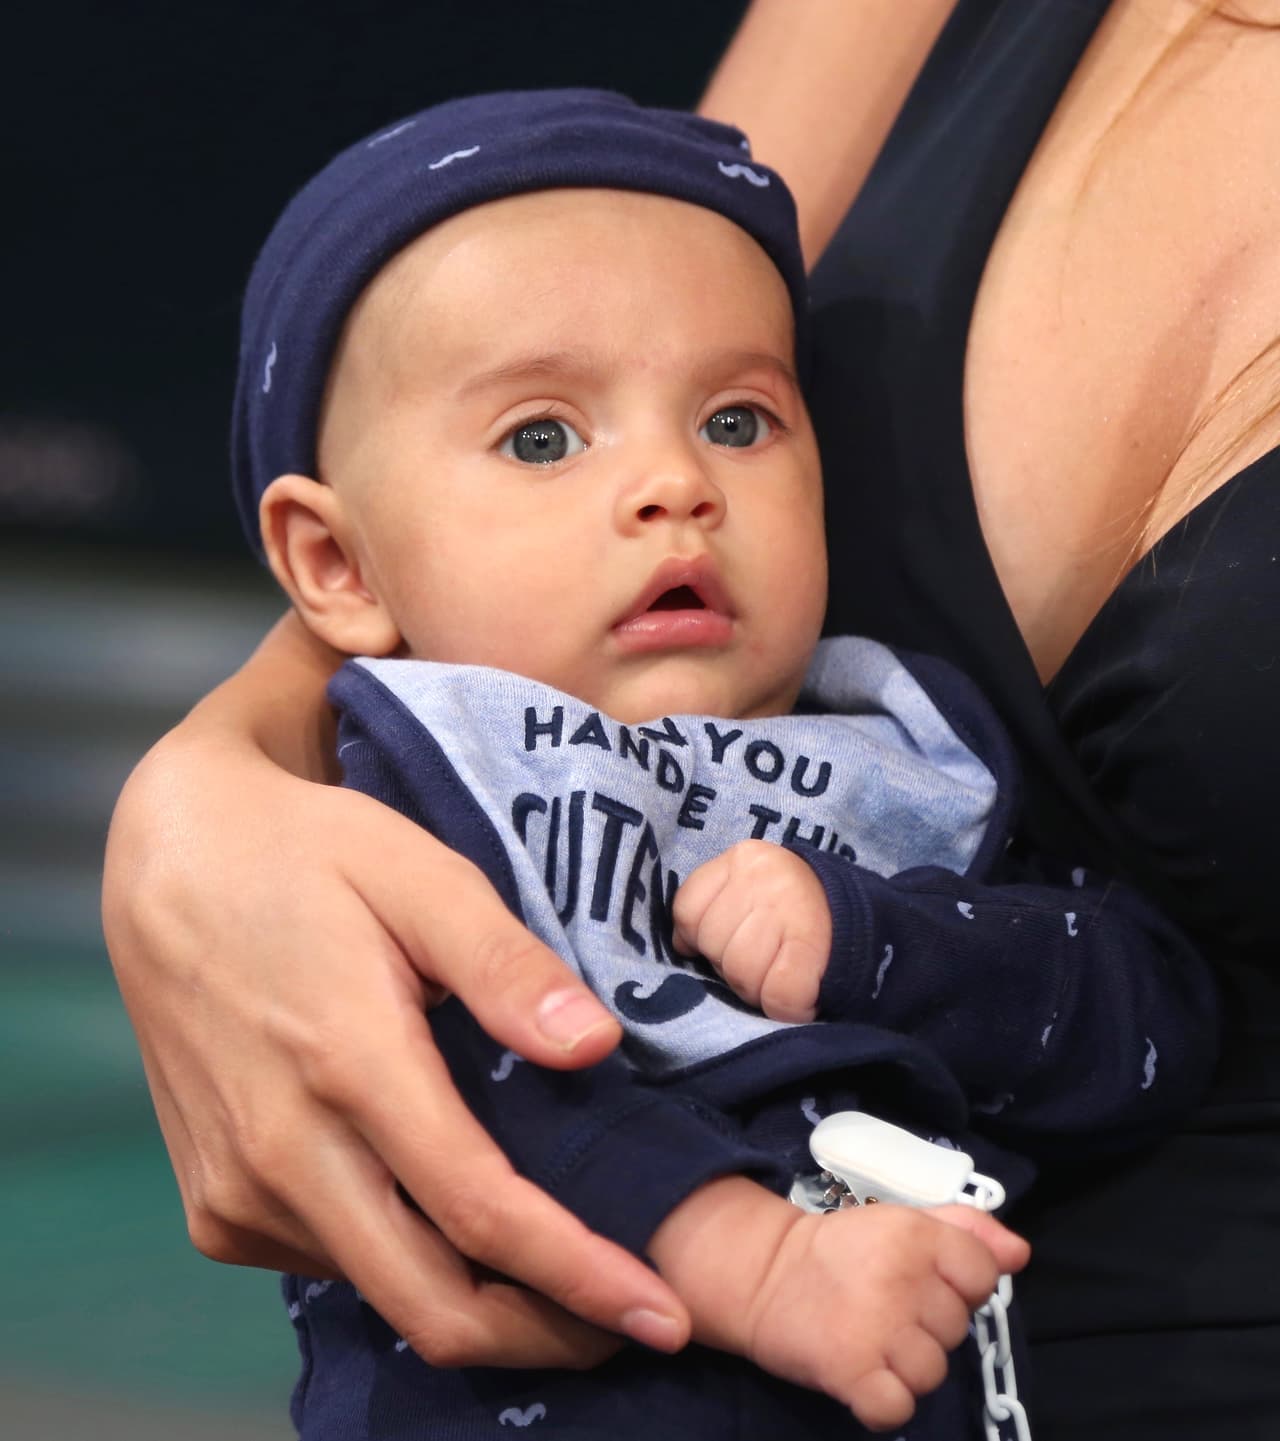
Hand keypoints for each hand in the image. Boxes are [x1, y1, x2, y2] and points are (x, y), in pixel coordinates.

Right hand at [103, 724, 689, 1367]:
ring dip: (478, 1300)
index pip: (479, 1208)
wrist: (176, 863)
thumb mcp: (420, 875)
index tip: (661, 1312)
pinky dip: (404, 1264)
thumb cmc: (310, 855)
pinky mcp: (215, 1204)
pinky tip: (450, 1215)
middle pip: (429, 1301)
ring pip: (381, 1291)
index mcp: (346, 1061)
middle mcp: (280, 1148)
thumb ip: (506, 965)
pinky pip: (330, 1264)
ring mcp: (236, 1188)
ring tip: (556, 1260)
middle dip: (543, 1330)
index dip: (578, 1272)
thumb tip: (595, 1047)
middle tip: (633, 1317)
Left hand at [672, 839, 831, 1021]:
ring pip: (740, 973)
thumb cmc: (798, 911)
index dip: (701, 938)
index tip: (731, 941)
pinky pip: (777, 994)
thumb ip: (713, 907)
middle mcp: (764, 876)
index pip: (688, 910)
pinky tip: (797, 996)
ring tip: (782, 974)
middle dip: (732, 966)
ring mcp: (790, 908)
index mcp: (743, 858)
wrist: (872, 921)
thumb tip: (683, 944)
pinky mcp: (813, 946)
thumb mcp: (751, 889)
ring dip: (759, 989)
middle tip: (766, 961)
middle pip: (713, 944)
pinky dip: (785, 1007)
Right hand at [746, 1199, 1027, 1431]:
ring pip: (932, 1374)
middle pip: (956, 1330)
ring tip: (871, 1341)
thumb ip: (965, 1230)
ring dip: (905, 1368)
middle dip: (927, 1327)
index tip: (922, 1283)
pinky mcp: (850, 1370)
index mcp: (917, 1234)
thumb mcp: (901, 1222)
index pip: (982, 1274)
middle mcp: (902, 1279)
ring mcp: (877, 1327)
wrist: (763, 1273)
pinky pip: (897, 1407)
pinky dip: (883, 1402)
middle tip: (883, 1309)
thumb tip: (1020, 1254)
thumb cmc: (840, 1250)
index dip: (959, 1285)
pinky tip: (863, 1377)